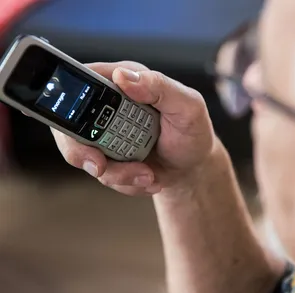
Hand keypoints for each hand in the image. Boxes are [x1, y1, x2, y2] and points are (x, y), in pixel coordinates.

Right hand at [51, 61, 216, 195]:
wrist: (191, 166)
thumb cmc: (192, 132)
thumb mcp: (187, 106)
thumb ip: (158, 87)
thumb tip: (123, 77)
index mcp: (123, 84)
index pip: (83, 82)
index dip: (70, 99)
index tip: (80, 125)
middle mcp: (109, 109)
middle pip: (70, 126)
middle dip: (82, 151)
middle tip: (100, 166)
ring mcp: (106, 137)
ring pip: (86, 157)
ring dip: (116, 173)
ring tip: (147, 175)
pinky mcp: (110, 159)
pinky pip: (104, 175)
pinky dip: (126, 182)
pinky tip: (148, 178)